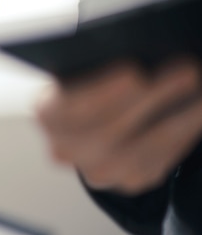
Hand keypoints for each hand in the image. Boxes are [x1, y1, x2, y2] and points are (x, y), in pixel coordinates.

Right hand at [37, 59, 201, 193]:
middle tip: (186, 70)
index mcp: (48, 113)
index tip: (133, 72)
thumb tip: (136, 54)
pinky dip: (184, 134)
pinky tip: (199, 111)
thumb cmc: (89, 84)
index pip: (68, 107)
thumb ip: (97, 63)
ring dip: (179, 118)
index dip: (100, 92)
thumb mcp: (82, 68)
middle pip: (108, 130)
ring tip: (201, 91)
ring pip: (140, 150)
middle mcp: (66, 149)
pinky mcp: (130, 180)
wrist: (90, 123)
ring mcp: (97, 170)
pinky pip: (160, 161)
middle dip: (151, 99)